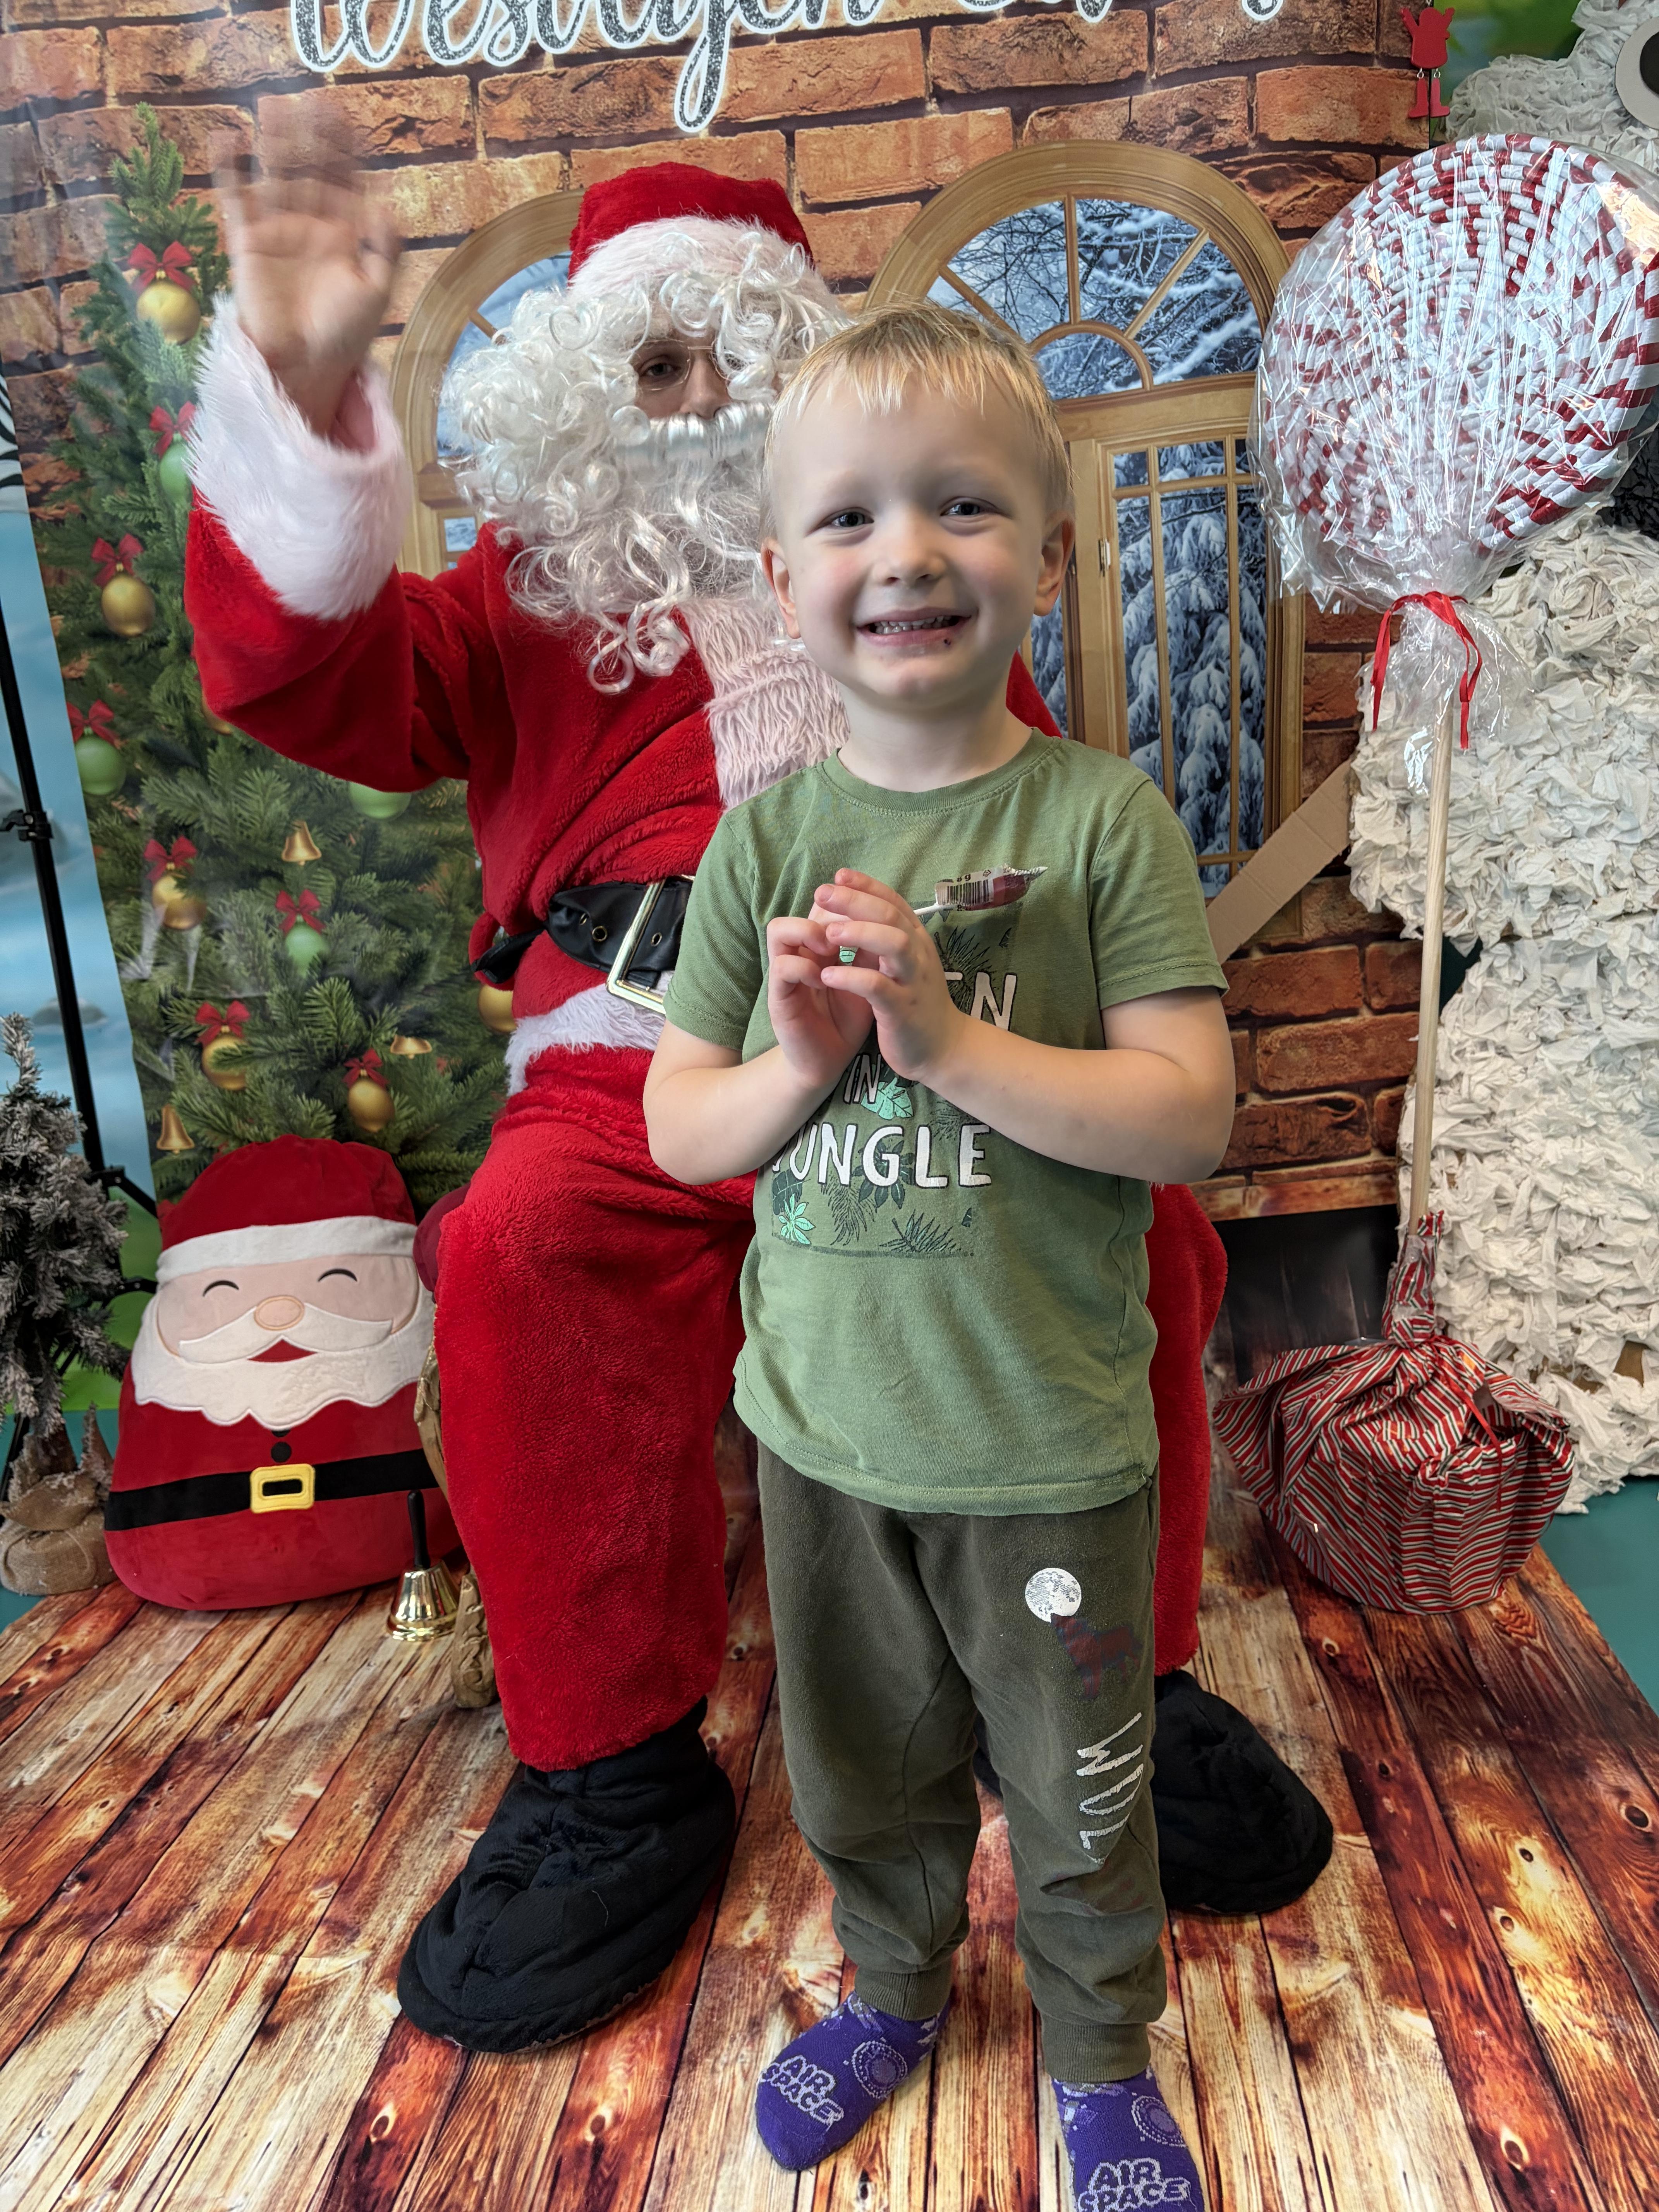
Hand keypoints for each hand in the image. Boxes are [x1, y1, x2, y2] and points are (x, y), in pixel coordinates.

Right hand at [219, 131, 399, 439]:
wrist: (304, 363)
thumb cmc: (344, 333)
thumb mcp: (376, 291)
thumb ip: (384, 249)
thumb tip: (387, 206)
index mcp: (345, 232)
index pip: (347, 179)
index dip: (347, 150)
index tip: (349, 118)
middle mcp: (311, 223)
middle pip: (311, 167)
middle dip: (312, 135)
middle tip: (312, 98)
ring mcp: (278, 228)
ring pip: (277, 173)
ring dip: (276, 140)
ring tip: (274, 104)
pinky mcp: (247, 240)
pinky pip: (236, 197)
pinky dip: (230, 169)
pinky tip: (228, 138)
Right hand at [766, 910, 872, 1088]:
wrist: (830, 1061)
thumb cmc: (848, 1019)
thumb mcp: (868, 979)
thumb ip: (872, 951)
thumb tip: (890, 918)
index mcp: (822, 947)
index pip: (827, 905)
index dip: (849, 897)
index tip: (872, 910)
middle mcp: (802, 954)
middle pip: (801, 908)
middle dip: (831, 907)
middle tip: (850, 924)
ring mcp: (787, 973)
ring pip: (779, 929)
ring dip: (809, 931)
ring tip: (832, 947)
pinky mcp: (780, 997)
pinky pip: (783, 967)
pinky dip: (804, 967)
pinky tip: (824, 979)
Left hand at [812, 870, 967, 1083]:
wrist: (943, 1048)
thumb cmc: (916, 1001)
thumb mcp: (905, 964)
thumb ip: (887, 937)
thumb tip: (859, 909)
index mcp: (916, 940)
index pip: (894, 902)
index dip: (867, 886)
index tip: (839, 875)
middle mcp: (918, 954)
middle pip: (890, 916)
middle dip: (855, 901)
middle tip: (822, 893)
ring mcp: (912, 981)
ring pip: (893, 944)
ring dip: (859, 934)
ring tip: (828, 932)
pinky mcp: (902, 1009)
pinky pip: (878, 987)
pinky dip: (853, 978)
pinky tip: (828, 974)